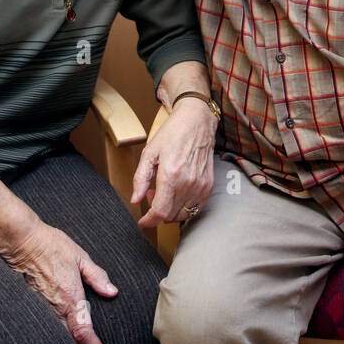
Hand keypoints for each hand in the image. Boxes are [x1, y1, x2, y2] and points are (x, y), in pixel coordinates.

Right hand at [4, 221, 117, 343]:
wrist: (22, 241)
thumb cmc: (50, 245)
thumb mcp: (80, 256)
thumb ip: (97, 275)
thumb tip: (112, 291)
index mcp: (70, 297)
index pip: (84, 331)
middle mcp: (56, 307)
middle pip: (72, 340)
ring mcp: (45, 307)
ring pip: (62, 335)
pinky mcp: (37, 304)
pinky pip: (52, 325)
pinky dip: (62, 335)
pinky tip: (66, 338)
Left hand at [132, 97, 216, 226]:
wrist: (197, 121)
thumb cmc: (172, 133)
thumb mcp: (149, 152)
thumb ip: (141, 179)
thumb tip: (135, 200)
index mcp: (171, 175)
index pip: (160, 212)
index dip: (149, 221)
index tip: (143, 221)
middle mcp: (188, 183)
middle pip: (170, 216)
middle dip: (157, 211)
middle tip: (151, 194)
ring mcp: (201, 185)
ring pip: (183, 214)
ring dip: (170, 210)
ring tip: (164, 192)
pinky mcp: (209, 186)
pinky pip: (195, 208)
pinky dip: (184, 207)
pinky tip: (177, 193)